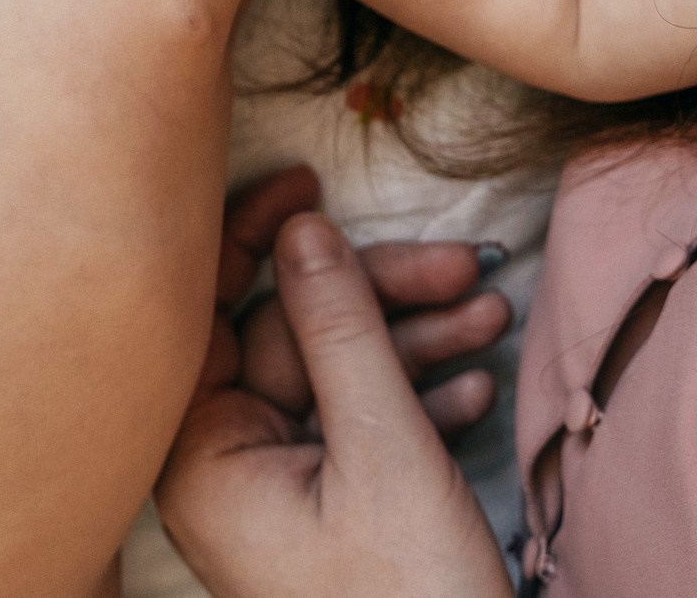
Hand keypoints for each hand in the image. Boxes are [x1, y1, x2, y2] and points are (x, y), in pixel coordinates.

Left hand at [156, 181, 514, 597]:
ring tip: (494, 317)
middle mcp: (223, 469)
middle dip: (380, 295)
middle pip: (289, 335)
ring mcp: (274, 493)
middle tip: (467, 267)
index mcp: (202, 456)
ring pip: (335, 376)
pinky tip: (475, 386)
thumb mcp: (384, 452)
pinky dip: (417, 398)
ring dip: (415, 340)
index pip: (210, 311)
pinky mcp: (324, 513)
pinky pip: (358, 427)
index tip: (313, 184)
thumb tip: (305, 232)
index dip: (257, 237)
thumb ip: (341, 332)